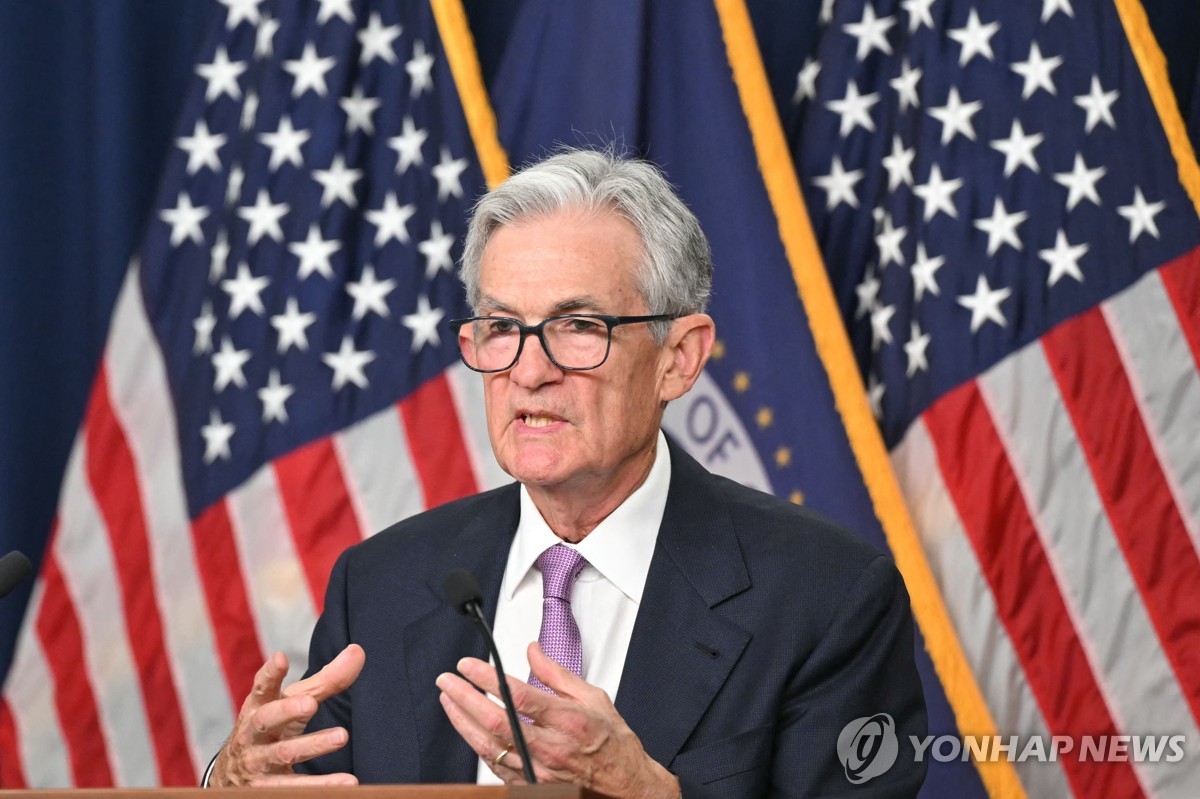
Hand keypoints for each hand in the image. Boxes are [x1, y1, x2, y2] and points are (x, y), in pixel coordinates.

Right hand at [209, 644, 364, 786]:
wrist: (233, 776)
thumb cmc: (272, 729)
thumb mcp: (291, 705)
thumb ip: (324, 681)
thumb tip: (358, 651)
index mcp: (258, 708)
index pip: (261, 688)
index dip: (270, 674)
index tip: (281, 658)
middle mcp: (252, 734)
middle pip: (265, 719)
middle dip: (287, 710)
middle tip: (311, 704)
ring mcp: (257, 763)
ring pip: (283, 753)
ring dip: (313, 745)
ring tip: (341, 736)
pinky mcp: (267, 790)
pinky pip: (296, 788)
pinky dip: (322, 785)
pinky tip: (347, 782)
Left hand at [437, 642, 679, 798]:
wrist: (626, 786)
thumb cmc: (613, 744)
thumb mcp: (594, 699)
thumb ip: (557, 674)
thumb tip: (533, 652)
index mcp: (568, 721)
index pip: (518, 695)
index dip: (488, 679)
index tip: (470, 666)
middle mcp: (551, 748)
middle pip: (496, 721)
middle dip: (466, 698)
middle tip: (448, 680)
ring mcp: (538, 771)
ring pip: (489, 746)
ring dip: (464, 721)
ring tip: (450, 699)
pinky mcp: (531, 786)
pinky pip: (495, 766)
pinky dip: (478, 745)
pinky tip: (468, 728)